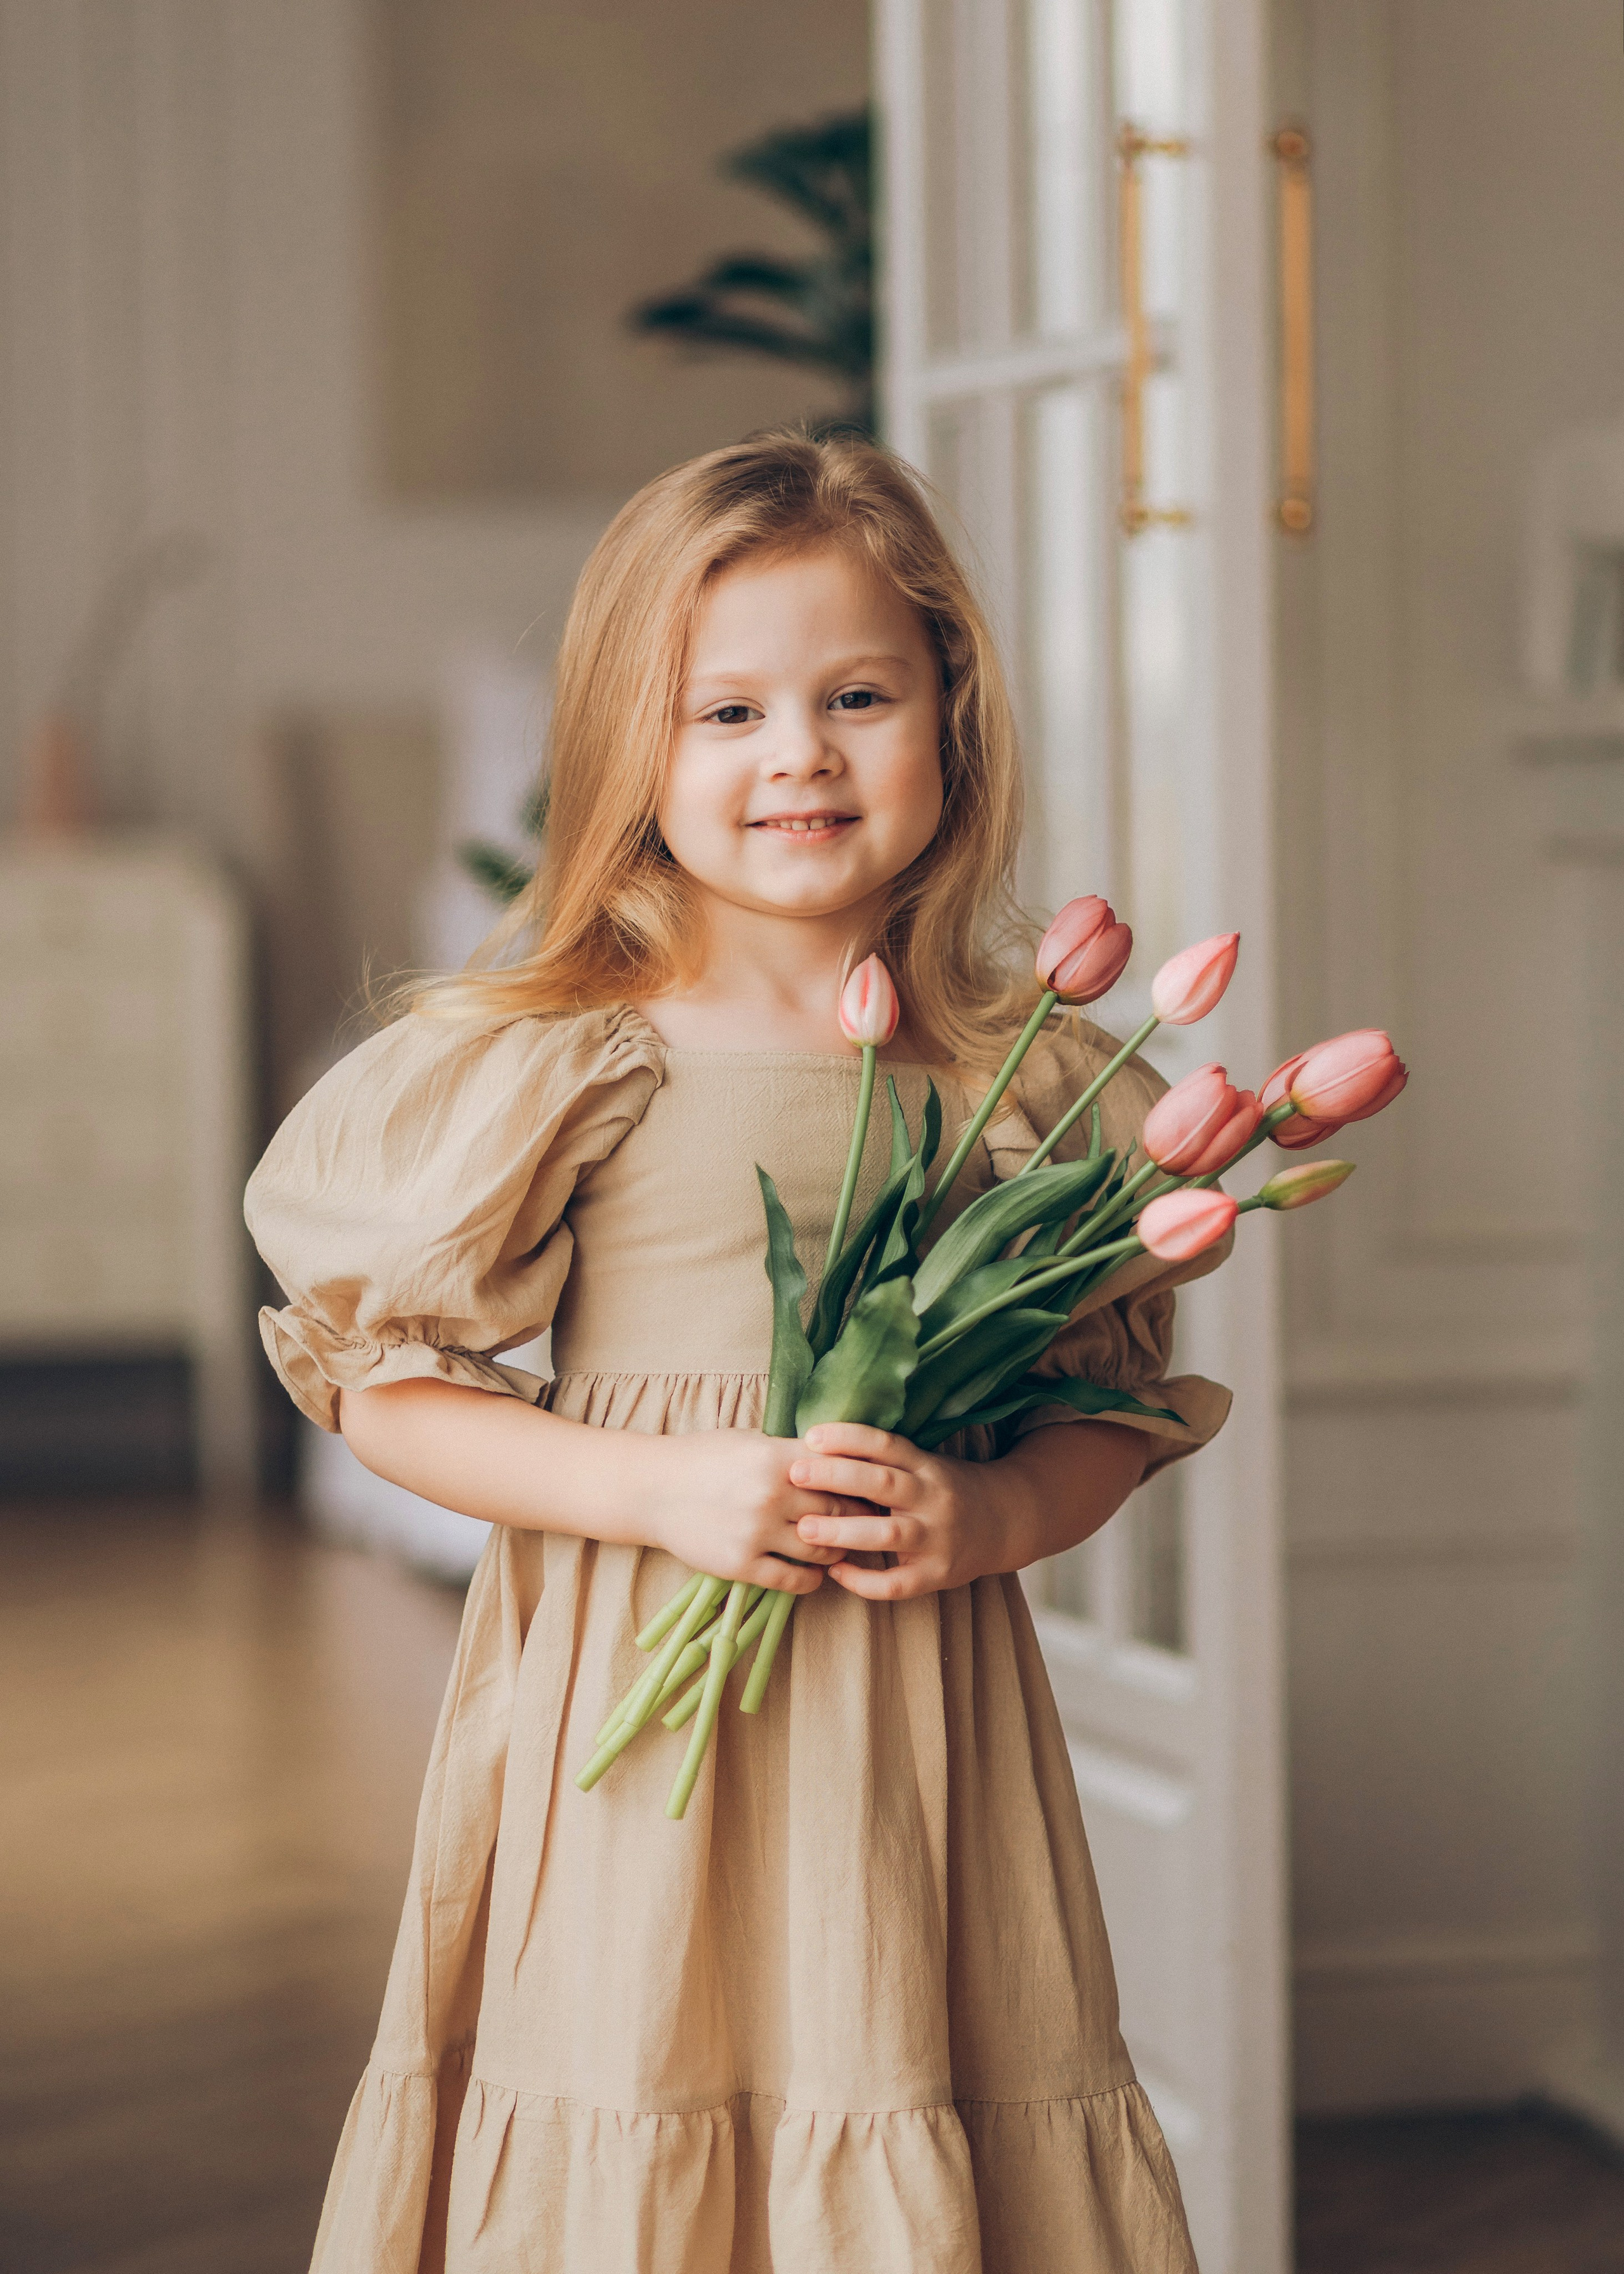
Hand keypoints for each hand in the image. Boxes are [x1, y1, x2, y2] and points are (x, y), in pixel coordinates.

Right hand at [641, 1429, 848, 1592]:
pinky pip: (793, 1579)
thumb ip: (792, 1452)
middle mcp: (771, 1495)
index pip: (840, 1471)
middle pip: (837, 1511)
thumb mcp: (750, 1440)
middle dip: (855, 1517)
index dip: (860, 1481)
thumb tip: (838, 1461)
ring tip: (839, 1547)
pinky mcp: (740, 1564)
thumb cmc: (703, 1458)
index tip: (871, 1488)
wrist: (652, 1489)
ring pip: (821, 1548)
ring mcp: (756, 1532)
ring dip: (836, 1550)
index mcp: (776, 1458)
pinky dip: (811, 1579)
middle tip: (866, 1522)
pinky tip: (814, 1573)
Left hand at [787, 1423, 1024, 1599]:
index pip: (887, 1445)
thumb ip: (884, 1460)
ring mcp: (937, 1539)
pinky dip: (864, 1580)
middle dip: (837, 1477)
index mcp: (927, 1466)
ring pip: (887, 1534)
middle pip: (883, 1484)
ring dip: (843, 1532)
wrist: (1004, 1522)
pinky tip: (835, 1572)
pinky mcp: (938, 1575)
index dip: (849, 1438)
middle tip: (795, 1474)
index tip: (811, 1436)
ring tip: (804, 1529)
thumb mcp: (924, 1464)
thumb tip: (818, 1444)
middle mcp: (933, 1499)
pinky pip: (897, 1583)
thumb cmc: (946, 1489)